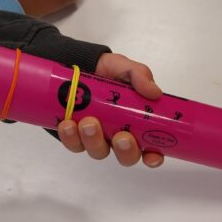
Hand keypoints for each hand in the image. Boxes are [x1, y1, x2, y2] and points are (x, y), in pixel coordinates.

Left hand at [57, 53, 164, 167]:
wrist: (81, 64)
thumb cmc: (109, 71)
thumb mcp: (127, 69)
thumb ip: (140, 76)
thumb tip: (154, 92)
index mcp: (138, 125)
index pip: (151, 150)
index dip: (154, 157)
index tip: (151, 155)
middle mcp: (119, 136)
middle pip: (126, 157)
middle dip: (124, 150)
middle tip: (120, 136)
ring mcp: (97, 138)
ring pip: (98, 151)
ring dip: (94, 140)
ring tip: (87, 122)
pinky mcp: (75, 135)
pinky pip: (74, 144)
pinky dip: (70, 137)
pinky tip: (67, 124)